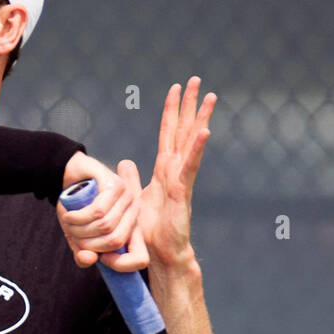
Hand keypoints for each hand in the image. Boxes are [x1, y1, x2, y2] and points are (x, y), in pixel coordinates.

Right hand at [57, 151, 148, 271]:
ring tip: (69, 223)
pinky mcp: (116, 185)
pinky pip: (98, 211)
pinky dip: (77, 217)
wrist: (68, 178)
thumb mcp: (78, 238)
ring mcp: (127, 197)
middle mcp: (134, 213)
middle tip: (73, 235)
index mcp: (132, 230)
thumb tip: (90, 260)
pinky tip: (68, 215)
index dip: (122, 265)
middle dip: (87, 243)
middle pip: (115, 241)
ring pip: (105, 226)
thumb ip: (84, 254)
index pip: (141, 258)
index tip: (100, 259)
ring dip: (79, 229)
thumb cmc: (77, 210)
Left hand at [130, 76, 215, 267]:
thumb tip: (124, 162)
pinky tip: (205, 130)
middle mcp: (175, 170)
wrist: (160, 253)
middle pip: (182, 130)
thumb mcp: (134, 198)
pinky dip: (197, 148)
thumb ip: (131, 179)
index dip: (170, 110)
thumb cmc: (149, 231)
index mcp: (164, 170)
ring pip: (191, 142)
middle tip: (195, 79)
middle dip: (188, 104)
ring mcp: (181, 179)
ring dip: (200, 118)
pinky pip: (190, 165)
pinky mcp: (182, 192)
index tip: (175, 88)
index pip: (167, 133)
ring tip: (209, 96)